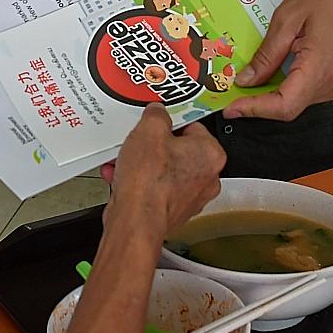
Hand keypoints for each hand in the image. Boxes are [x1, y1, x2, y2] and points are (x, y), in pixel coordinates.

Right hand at [101, 105, 224, 236]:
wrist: (135, 220)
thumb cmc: (149, 182)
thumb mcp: (148, 130)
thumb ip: (156, 114)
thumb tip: (158, 112)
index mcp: (211, 154)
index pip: (193, 126)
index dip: (170, 122)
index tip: (156, 122)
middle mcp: (207, 178)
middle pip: (178, 149)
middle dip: (153, 145)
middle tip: (139, 142)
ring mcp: (191, 197)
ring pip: (165, 169)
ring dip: (143, 163)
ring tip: (125, 160)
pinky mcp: (172, 210)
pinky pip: (156, 187)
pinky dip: (140, 181)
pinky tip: (121, 175)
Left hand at [224, 0, 332, 121]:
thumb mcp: (287, 18)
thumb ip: (267, 54)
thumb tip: (248, 79)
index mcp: (320, 66)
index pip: (284, 105)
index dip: (255, 110)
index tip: (233, 108)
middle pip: (289, 107)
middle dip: (259, 103)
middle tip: (232, 95)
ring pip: (298, 102)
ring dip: (272, 95)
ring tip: (251, 81)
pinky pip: (308, 92)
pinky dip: (288, 88)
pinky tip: (273, 76)